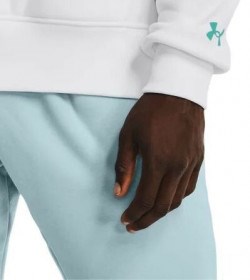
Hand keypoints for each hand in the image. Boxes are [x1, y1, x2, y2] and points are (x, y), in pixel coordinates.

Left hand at [113, 92, 204, 232]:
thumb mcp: (128, 134)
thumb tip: (119, 193)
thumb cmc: (149, 111)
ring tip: (147, 214)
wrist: (178, 91)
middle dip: (146, 220)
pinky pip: (188, 188)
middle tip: (133, 225)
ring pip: (177, 200)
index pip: (146, 199)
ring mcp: (190, 164)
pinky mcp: (198, 160)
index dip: (134, 214)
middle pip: (163, 206)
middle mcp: (177, 167)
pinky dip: (176, 198)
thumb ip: (124, 166)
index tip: (124, 219)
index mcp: (158, 161)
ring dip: (161, 212)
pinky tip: (166, 197)